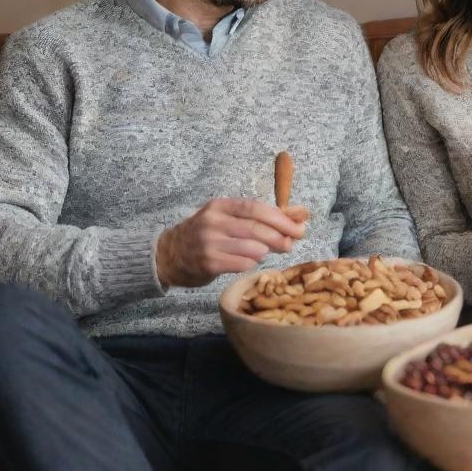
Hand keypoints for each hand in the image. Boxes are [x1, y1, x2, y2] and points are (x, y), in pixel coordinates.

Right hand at [155, 198, 307, 287]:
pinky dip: (251, 264)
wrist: (170, 254)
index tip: (299, 227)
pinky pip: (242, 264)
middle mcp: (213, 222)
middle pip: (256, 229)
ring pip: (252, 248)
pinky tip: (248, 261)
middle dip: (280, 238)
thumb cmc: (207, 234)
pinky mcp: (208, 263)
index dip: (280, 218)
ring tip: (265, 252)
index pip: (255, 208)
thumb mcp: (228, 218)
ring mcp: (209, 243)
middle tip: (291, 244)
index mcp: (220, 206)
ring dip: (265, 252)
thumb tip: (301, 214)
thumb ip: (262, 216)